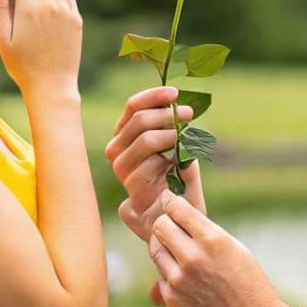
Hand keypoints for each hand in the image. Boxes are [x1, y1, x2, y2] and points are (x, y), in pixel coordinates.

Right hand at [105, 86, 204, 240]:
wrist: (177, 213)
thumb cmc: (178, 177)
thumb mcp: (177, 145)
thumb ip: (172, 124)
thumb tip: (177, 101)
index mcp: (126, 134)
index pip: (132, 107)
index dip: (153, 96)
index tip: (174, 93)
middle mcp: (118, 148)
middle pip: (139, 119)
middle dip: (166, 114)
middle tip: (188, 114)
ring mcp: (122, 166)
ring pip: (146, 138)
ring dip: (170, 135)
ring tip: (183, 140)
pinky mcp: (130, 183)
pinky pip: (153, 161)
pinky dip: (170, 157)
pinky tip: (177, 163)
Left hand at [148, 191, 283, 306]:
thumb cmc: (249, 283)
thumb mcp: (233, 247)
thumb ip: (206, 232)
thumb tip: (182, 218)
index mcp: (212, 239)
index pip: (177, 209)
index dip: (170, 201)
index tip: (168, 199)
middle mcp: (192, 256)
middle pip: (160, 226)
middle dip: (164, 222)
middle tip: (170, 224)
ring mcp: (179, 279)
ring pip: (155, 249)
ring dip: (163, 245)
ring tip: (176, 248)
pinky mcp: (172, 297)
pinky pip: (161, 274)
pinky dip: (168, 269)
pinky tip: (183, 273)